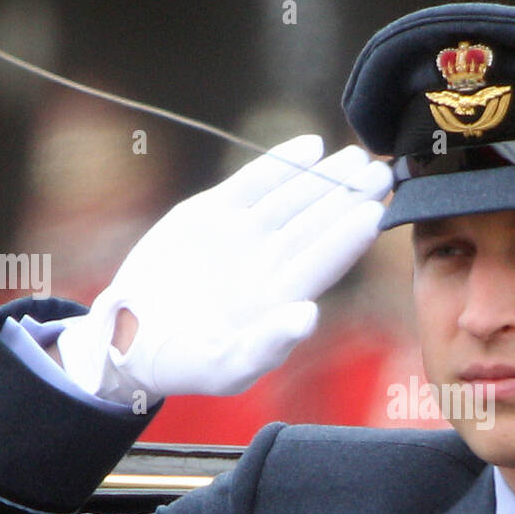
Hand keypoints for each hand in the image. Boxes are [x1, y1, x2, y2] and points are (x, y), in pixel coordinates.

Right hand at [56, 135, 392, 401]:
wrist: (130, 338)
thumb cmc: (185, 365)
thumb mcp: (226, 367)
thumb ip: (269, 344)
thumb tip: (309, 315)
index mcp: (281, 299)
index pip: (324, 262)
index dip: (349, 237)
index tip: (376, 213)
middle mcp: (270, 264)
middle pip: (317, 224)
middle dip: (350, 198)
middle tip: (383, 170)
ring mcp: (244, 235)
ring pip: (293, 199)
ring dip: (325, 177)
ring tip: (356, 154)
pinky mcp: (213, 213)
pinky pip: (255, 182)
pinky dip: (281, 163)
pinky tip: (311, 146)